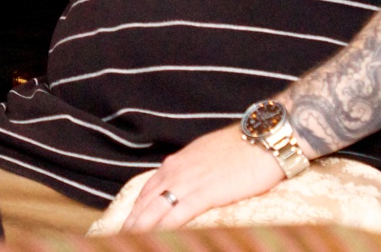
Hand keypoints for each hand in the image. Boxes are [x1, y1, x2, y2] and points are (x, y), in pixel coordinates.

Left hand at [121, 126, 286, 231]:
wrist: (262, 138)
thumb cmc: (241, 147)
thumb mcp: (206, 156)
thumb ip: (191, 170)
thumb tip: (186, 183)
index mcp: (175, 163)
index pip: (146, 190)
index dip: (135, 209)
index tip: (127, 223)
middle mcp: (175, 171)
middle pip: (145, 202)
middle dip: (131, 222)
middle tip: (118, 237)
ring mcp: (188, 182)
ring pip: (155, 210)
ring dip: (141, 228)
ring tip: (128, 241)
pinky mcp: (204, 193)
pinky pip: (178, 215)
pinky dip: (165, 228)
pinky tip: (156, 238)